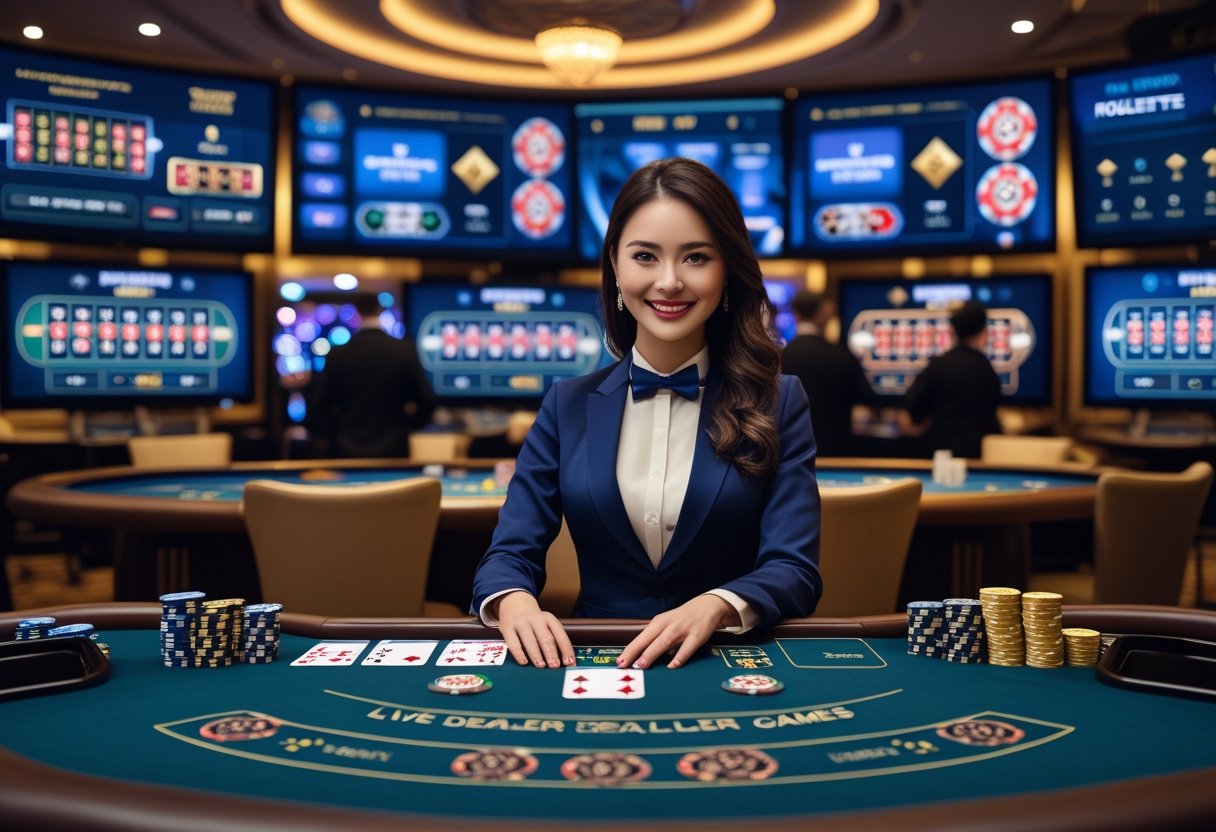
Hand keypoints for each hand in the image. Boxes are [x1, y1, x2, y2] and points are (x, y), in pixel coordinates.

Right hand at [495, 591, 574, 668]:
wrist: (514, 605)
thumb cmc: (534, 623)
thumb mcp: (546, 625)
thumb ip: (554, 640)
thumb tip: (565, 662)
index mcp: (549, 619)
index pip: (560, 635)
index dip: (566, 649)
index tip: (569, 662)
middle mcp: (536, 619)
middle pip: (545, 638)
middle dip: (551, 653)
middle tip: (555, 666)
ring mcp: (521, 623)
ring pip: (530, 640)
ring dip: (536, 655)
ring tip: (541, 666)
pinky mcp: (507, 628)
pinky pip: (513, 643)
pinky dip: (519, 654)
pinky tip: (524, 662)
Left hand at [617, 595, 734, 670]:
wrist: (708, 605)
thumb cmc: (684, 618)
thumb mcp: (667, 625)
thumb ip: (658, 641)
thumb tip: (648, 659)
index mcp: (659, 622)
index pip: (641, 638)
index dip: (629, 650)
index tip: (620, 661)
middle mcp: (668, 625)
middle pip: (649, 640)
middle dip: (637, 652)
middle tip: (626, 665)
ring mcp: (682, 630)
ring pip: (664, 642)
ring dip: (652, 653)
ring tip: (642, 665)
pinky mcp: (697, 636)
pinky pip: (686, 649)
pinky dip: (678, 658)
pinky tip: (672, 666)